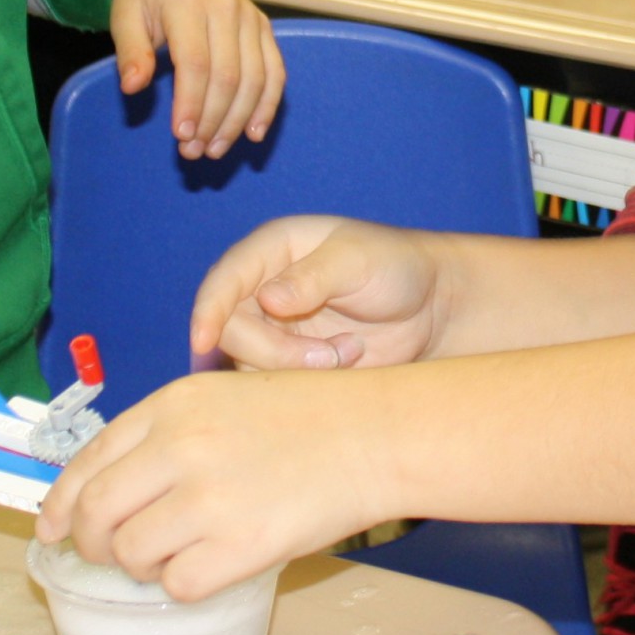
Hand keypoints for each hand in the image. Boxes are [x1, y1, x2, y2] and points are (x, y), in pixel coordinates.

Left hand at [36, 366, 389, 597]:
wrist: (371, 434)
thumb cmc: (304, 416)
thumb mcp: (222, 397)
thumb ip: (164, 435)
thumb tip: (105, 495)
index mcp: (172, 405)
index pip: (88, 460)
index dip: (60, 502)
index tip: (51, 528)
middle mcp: (180, 447)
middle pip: (94, 514)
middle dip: (91, 543)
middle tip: (110, 555)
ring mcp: (207, 498)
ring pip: (130, 554)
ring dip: (142, 566)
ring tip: (174, 555)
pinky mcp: (239, 545)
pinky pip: (178, 584)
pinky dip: (184, 583)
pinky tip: (208, 566)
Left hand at [109, 0, 283, 159]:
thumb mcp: (124, 15)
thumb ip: (130, 51)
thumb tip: (133, 87)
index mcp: (188, 2)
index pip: (196, 62)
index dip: (191, 103)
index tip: (181, 136)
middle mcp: (227, 7)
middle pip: (228, 75)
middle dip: (213, 120)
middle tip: (194, 152)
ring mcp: (250, 16)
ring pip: (256, 78)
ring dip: (238, 120)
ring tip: (216, 149)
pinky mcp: (263, 26)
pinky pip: (275, 70)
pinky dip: (268, 104)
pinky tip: (254, 132)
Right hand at [190, 215, 447, 370]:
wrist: (432, 308)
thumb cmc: (396, 267)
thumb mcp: (359, 261)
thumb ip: (313, 277)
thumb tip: (267, 300)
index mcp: (272, 250)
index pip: (223, 280)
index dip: (208, 311)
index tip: (203, 342)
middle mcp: (262, 289)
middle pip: (230, 331)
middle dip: (274, 352)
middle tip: (330, 357)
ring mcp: (274, 329)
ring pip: (248, 363)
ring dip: (294, 369)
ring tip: (347, 354)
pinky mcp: (290, 363)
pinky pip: (273, 383)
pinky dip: (305, 383)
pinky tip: (346, 364)